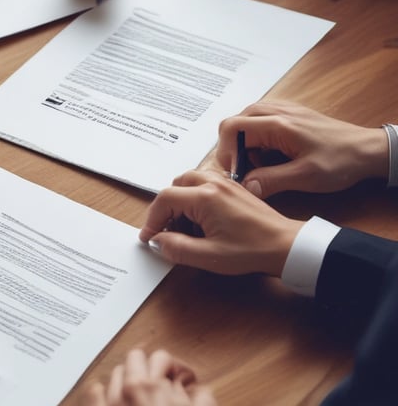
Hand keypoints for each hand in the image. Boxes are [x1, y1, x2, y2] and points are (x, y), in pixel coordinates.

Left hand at [80, 348, 216, 405]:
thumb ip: (200, 398)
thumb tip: (193, 388)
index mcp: (152, 387)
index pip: (161, 358)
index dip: (177, 368)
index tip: (184, 380)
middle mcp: (126, 390)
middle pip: (135, 359)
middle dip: (150, 369)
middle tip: (164, 386)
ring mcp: (109, 403)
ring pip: (115, 374)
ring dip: (129, 381)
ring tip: (142, 398)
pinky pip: (94, 391)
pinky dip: (102, 392)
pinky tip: (112, 399)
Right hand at [139, 170, 302, 276]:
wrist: (287, 245)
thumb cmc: (254, 250)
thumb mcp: (210, 256)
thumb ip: (177, 248)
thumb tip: (158, 241)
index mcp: (205, 197)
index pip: (164, 199)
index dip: (152, 219)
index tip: (149, 236)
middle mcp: (213, 183)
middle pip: (175, 185)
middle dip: (166, 208)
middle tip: (167, 231)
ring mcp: (225, 182)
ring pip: (189, 181)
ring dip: (180, 201)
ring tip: (185, 227)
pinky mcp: (233, 187)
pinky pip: (204, 183)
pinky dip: (195, 197)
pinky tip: (202, 220)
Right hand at [216, 101, 387, 198]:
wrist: (368, 150)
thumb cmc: (341, 160)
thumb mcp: (306, 177)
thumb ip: (272, 181)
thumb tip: (245, 186)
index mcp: (277, 124)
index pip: (231, 129)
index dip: (226, 152)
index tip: (235, 171)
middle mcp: (277, 111)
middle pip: (234, 122)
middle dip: (233, 148)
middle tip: (246, 169)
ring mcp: (283, 109)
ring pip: (245, 120)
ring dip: (244, 142)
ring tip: (260, 162)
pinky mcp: (289, 113)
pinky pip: (259, 119)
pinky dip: (256, 136)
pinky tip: (270, 153)